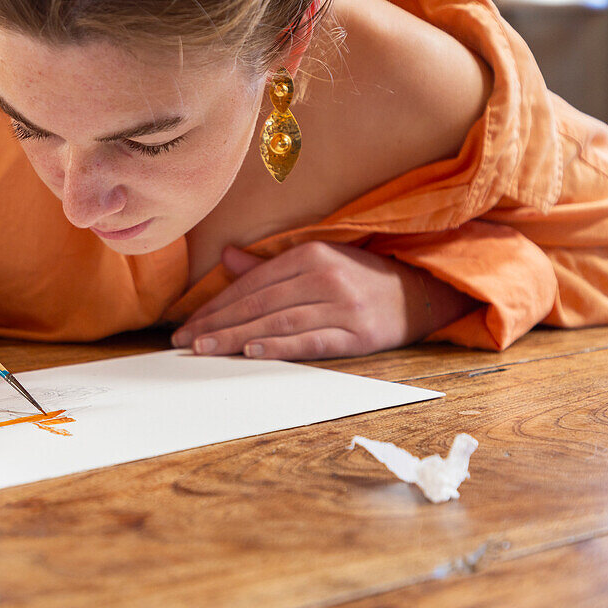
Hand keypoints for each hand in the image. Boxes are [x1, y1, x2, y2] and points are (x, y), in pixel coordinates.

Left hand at [172, 241, 475, 360]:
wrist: (423, 292)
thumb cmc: (360, 279)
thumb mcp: (317, 260)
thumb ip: (268, 264)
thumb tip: (226, 256)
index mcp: (309, 255)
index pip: (250, 283)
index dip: (215, 304)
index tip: (188, 323)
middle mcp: (323, 276)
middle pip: (258, 302)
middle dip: (216, 323)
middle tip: (185, 341)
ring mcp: (342, 305)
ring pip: (278, 321)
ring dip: (237, 336)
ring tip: (205, 349)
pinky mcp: (359, 333)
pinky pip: (312, 340)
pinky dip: (281, 346)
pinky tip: (253, 352)